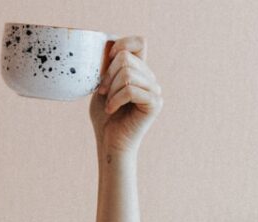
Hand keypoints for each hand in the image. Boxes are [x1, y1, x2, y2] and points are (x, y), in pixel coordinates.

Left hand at [89, 36, 162, 158]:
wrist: (110, 143)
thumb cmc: (105, 117)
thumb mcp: (102, 87)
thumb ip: (107, 68)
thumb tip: (108, 48)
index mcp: (140, 71)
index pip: (139, 42)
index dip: (121, 44)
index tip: (106, 60)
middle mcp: (150, 79)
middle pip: (126, 58)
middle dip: (107, 75)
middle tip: (102, 93)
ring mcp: (155, 91)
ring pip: (128, 74)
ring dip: (111, 90)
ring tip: (109, 104)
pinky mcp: (154, 104)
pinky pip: (131, 90)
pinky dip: (115, 100)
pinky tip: (112, 110)